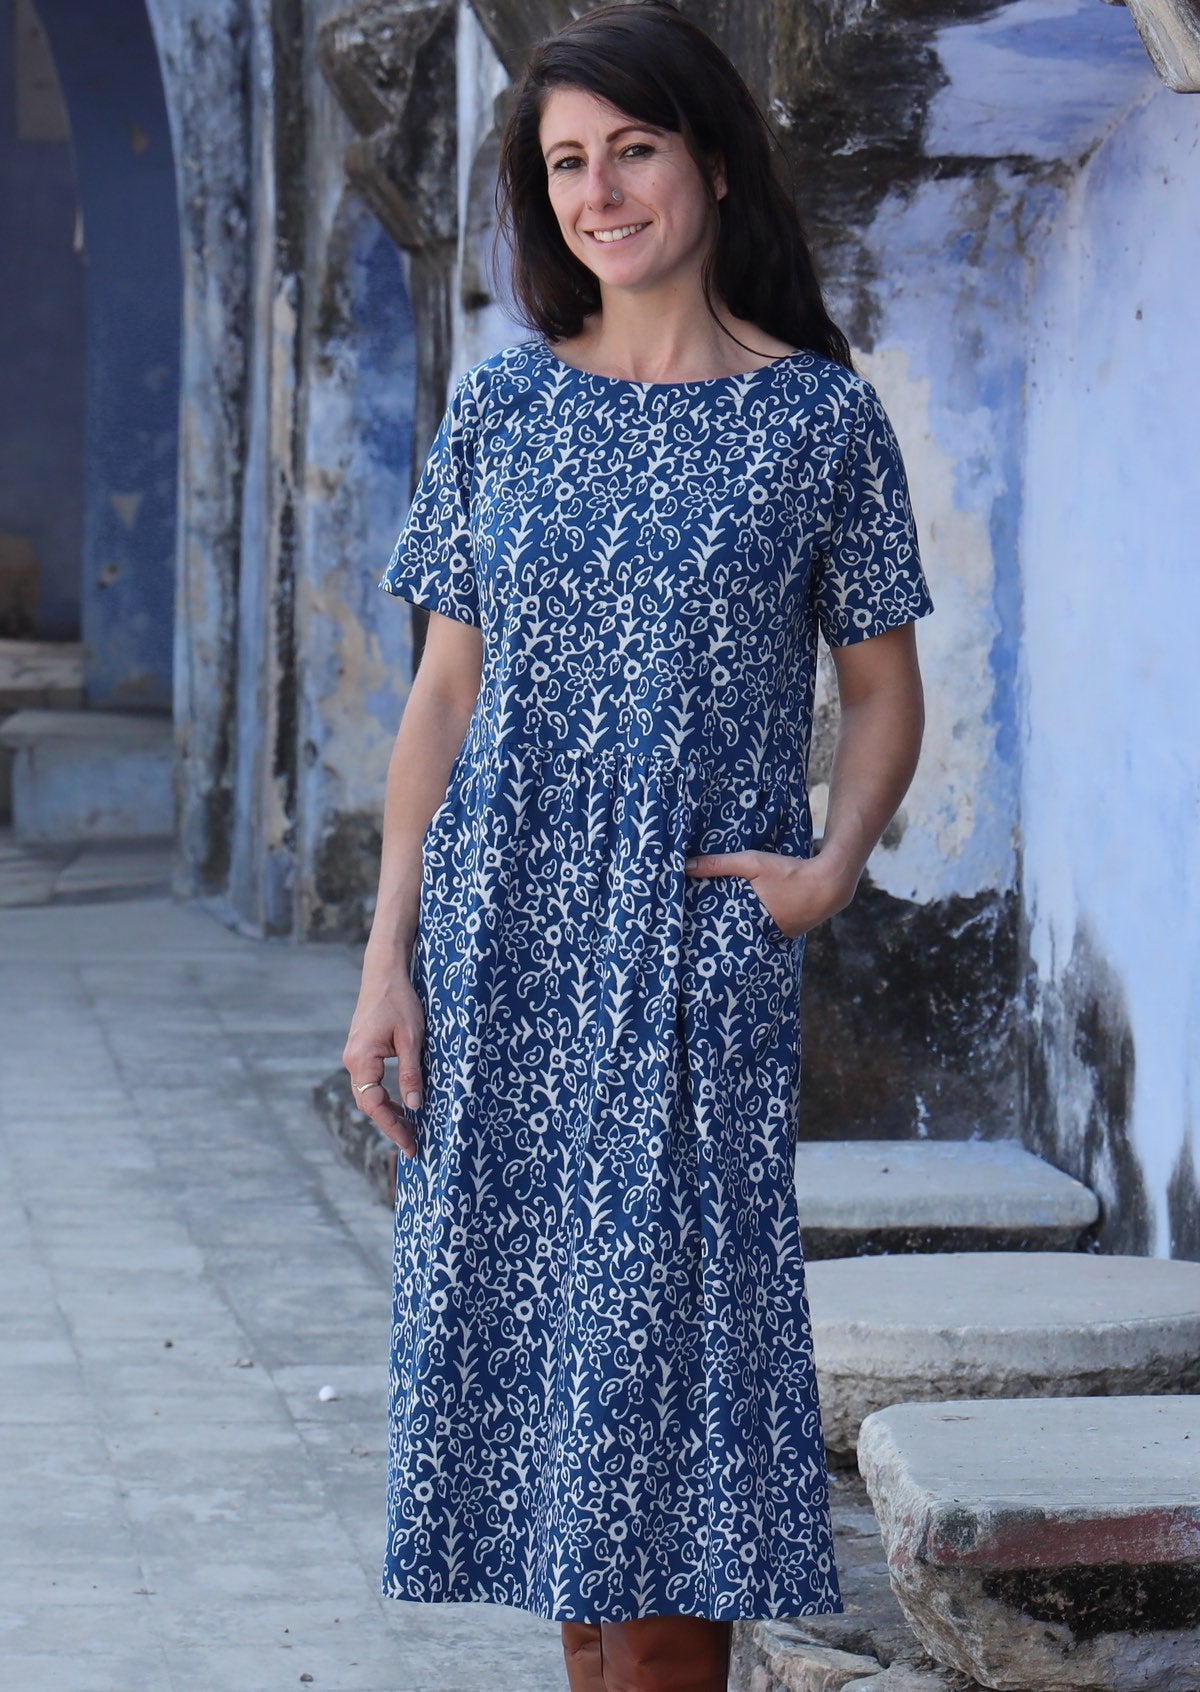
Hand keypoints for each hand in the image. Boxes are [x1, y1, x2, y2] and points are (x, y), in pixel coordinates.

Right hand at [342, 976, 426, 1158]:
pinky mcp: (362, 1052)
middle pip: (369, 1104)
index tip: (410, 1144)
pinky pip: (370, 1082)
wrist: (384, 973)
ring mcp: (355, 1057)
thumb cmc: (399, 1001)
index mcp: (361, 1059)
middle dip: (391, 1125)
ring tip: (411, 1129)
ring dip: (388, 1112)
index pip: (374, 1104)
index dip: (393, 1126)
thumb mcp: (411, 1038)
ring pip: (369, 1095)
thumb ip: (410, 1073)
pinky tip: (402, 1104)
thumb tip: (414, 1107)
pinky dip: (385, 1097)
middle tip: (414, 1144)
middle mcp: (353, 1061)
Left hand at [683, 848, 856, 938]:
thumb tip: (685, 866)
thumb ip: (719, 864)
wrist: (828, 885)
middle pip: (730, 937)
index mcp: (747, 922)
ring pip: (747, 936)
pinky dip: (753, 928)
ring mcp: (774, 938)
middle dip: (717, 932)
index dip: (701, 929)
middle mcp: (760, 936)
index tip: (685, 927)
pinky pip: (762, 934)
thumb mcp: (752, 863)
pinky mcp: (785, 935)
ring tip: (715, 928)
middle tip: (695, 930)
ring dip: (735, 931)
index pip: (716, 932)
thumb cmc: (788, 873)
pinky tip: (745, 921)